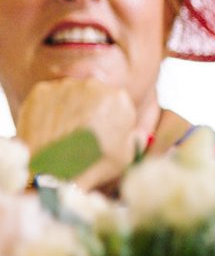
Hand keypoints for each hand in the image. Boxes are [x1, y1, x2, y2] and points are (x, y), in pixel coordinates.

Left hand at [16, 79, 140, 189]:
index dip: (109, 118)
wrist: (54, 170)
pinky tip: (47, 128)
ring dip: (68, 108)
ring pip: (69, 94)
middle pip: (92, 93)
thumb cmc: (94, 165)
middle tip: (81, 132)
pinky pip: (47, 97)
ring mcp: (66, 86)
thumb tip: (131, 132)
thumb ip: (132, 136)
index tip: (101, 132)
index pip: (116, 102)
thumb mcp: (128, 155)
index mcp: (119, 98)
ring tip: (62, 133)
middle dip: (89, 109)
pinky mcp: (41, 91)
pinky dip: (47, 109)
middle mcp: (94, 85)